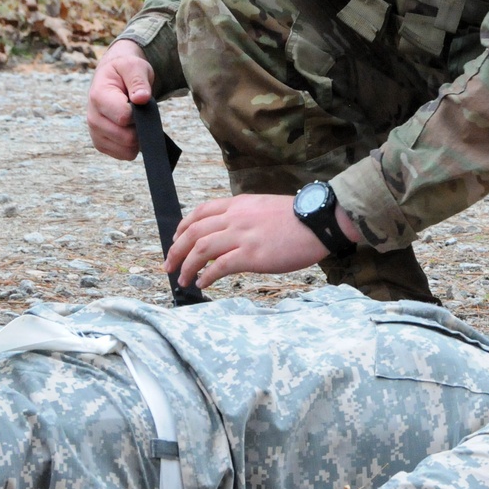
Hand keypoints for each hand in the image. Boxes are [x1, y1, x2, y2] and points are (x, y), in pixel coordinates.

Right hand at [86, 41, 155, 158]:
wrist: (112, 76)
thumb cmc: (124, 71)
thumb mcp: (134, 66)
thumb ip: (139, 81)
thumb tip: (142, 98)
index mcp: (99, 96)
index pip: (124, 117)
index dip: (139, 113)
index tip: (141, 101)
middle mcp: (93, 118)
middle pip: (127, 138)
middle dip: (141, 127)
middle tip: (140, 111)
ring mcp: (96, 133)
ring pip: (127, 150)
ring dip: (138, 137)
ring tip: (134, 119)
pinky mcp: (102, 144)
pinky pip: (125, 155)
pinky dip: (133, 145)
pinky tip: (131, 129)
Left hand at [167, 192, 360, 287]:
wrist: (318, 221)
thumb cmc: (297, 218)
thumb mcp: (264, 207)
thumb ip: (244, 217)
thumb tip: (230, 233)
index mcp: (237, 205)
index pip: (199, 212)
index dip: (182, 228)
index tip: (176, 240)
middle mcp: (235, 218)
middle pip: (193, 232)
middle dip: (176, 250)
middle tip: (170, 265)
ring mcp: (242, 236)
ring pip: (201, 250)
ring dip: (187, 266)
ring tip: (182, 279)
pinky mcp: (251, 255)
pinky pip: (219, 266)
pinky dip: (206, 276)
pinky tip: (202, 284)